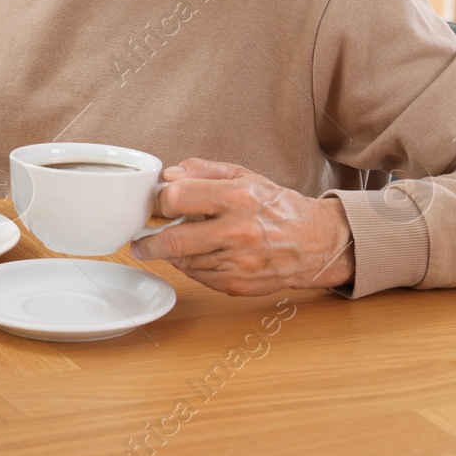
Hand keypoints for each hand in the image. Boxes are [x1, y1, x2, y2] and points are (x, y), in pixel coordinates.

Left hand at [128, 158, 354, 294]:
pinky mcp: (237, 284)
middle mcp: (237, 231)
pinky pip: (197, 276)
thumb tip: (169, 174)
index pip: (178, 197)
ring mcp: (237, 262)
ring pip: (182, 261)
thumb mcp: (245, 176)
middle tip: (138, 241)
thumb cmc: (278, 208)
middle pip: (172, 240)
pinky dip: (188, 267)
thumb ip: (204, 171)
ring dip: (169, 254)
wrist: (317, 242)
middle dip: (147, 242)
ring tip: (166, 244)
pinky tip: (192, 256)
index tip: (154, 204)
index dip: (159, 201)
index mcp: (237, 198)